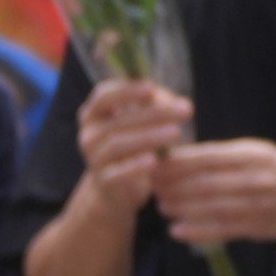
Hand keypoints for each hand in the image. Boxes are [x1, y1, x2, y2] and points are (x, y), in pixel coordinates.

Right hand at [73, 78, 191, 206]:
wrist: (117, 187)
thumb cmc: (133, 144)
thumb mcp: (142, 121)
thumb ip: (156, 106)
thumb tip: (175, 104)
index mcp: (94, 114)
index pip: (104, 96)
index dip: (126, 91)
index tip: (151, 88)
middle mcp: (89, 135)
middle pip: (118, 121)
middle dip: (154, 113)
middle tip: (186, 110)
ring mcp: (93, 159)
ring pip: (117, 145)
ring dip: (148, 137)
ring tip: (176, 132)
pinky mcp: (103, 181)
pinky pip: (117, 173)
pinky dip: (135, 166)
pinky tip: (154, 161)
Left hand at [152, 138, 275, 252]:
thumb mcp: (255, 153)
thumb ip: (220, 155)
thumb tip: (174, 157)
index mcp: (254, 155)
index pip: (208, 157)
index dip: (177, 163)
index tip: (154, 164)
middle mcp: (257, 178)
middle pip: (205, 183)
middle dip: (173, 186)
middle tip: (153, 188)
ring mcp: (258, 204)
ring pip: (210, 207)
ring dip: (181, 208)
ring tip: (162, 206)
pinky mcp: (257, 226)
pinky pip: (221, 230)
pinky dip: (196, 231)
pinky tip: (176, 230)